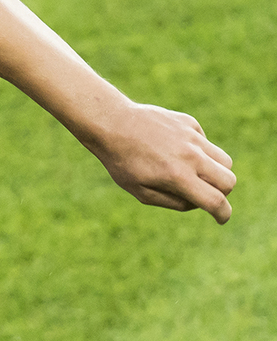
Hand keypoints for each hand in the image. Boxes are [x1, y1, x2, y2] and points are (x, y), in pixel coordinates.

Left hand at [86, 103, 234, 222]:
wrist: (111, 124)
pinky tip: (176, 150)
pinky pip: (207, 143)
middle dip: (222, 193)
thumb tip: (199, 204)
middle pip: (229, 181)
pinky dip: (200, 152)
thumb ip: (173, 202)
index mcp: (177, 176)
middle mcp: (190, 156)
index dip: (223, 214)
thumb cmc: (122, 162)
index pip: (215, 201)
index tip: (221, 218)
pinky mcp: (190, 123)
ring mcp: (192, 137)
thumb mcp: (141, 191)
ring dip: (216, 172)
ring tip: (192, 173)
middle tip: (205, 194)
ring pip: (224, 161)